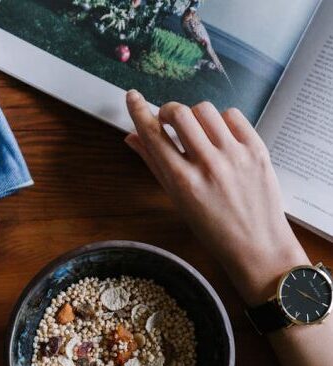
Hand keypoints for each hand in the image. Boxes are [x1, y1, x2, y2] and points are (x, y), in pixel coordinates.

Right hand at [125, 91, 309, 304]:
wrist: (257, 245)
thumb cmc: (212, 229)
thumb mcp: (177, 200)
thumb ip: (154, 165)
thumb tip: (132, 138)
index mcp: (182, 181)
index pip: (153, 135)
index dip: (139, 111)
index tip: (132, 96)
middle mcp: (208, 164)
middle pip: (179, 113)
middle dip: (168, 111)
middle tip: (169, 121)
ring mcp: (235, 154)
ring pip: (205, 110)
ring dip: (194, 116)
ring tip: (198, 132)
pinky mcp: (257, 149)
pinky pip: (233, 115)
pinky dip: (221, 120)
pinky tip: (219, 136)